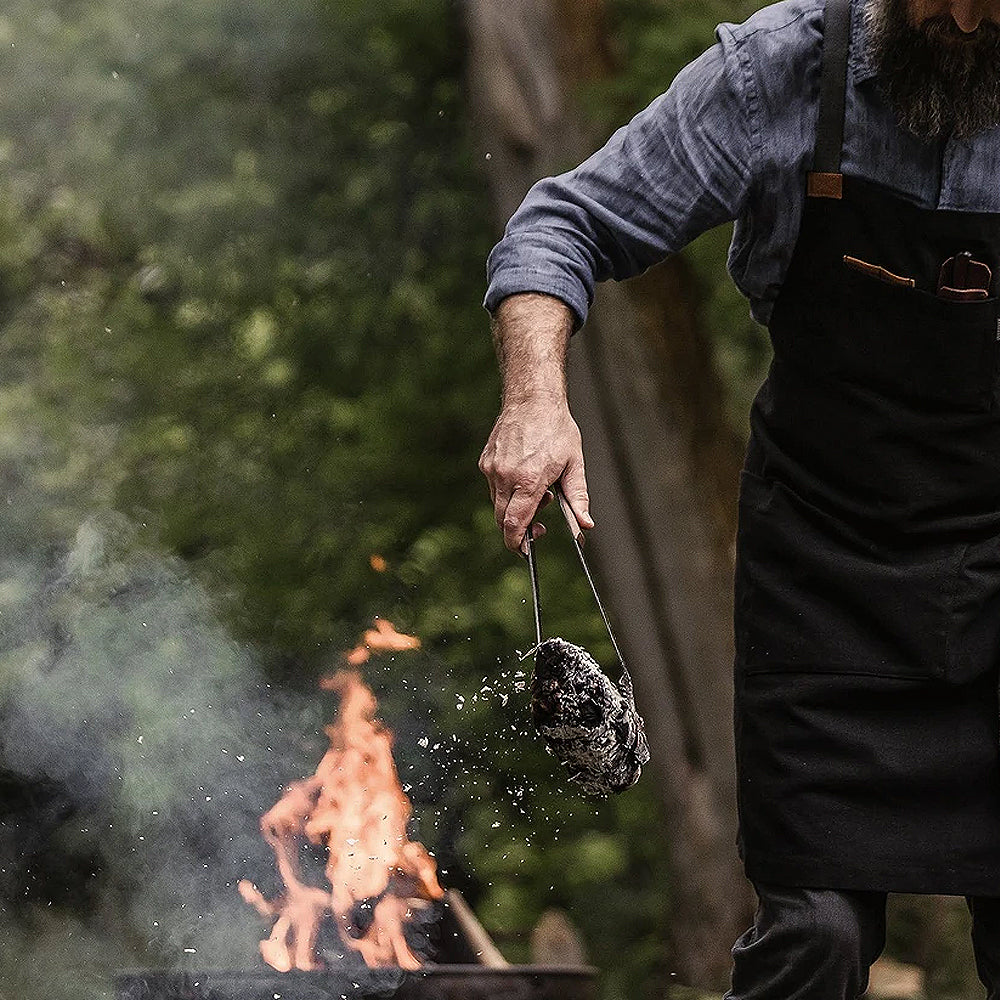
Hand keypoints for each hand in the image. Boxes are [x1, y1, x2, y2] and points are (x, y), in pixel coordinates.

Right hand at [479, 395, 593, 553]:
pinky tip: (525, 476)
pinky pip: (493, 487)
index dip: (518, 543)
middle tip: (540, 527)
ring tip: (538, 491)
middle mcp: (506, 476)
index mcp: (529, 480)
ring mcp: (492, 469)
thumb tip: (585, 524)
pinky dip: (507, 492)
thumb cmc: (557, 429)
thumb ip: (578, 498)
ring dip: (515, 508)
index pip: (516, 524)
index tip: (526, 551)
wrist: (532, 399)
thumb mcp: (575, 464)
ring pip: (498, 504)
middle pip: (503, 520)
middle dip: (519, 530)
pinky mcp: (486, 462)